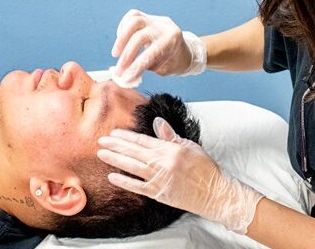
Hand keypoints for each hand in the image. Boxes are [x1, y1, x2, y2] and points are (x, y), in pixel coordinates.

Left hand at [97, 117, 262, 233]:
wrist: (214, 192)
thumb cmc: (205, 169)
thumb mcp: (190, 146)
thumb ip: (170, 136)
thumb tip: (157, 122)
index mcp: (170, 149)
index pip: (143, 140)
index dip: (127, 136)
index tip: (114, 133)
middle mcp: (163, 163)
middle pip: (134, 152)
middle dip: (116, 145)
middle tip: (101, 141)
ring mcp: (160, 178)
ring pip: (133, 167)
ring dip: (116, 160)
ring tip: (102, 154)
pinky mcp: (159, 193)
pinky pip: (138, 186)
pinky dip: (124, 181)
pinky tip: (112, 176)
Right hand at [111, 10, 205, 81]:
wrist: (183, 49)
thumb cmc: (173, 62)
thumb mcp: (163, 70)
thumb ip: (144, 70)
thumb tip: (124, 77)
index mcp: (172, 40)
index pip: (150, 53)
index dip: (135, 66)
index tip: (125, 77)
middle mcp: (164, 27)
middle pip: (140, 37)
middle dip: (126, 56)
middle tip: (119, 70)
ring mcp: (156, 20)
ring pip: (134, 21)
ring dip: (121, 39)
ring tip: (116, 54)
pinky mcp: (148, 17)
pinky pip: (132, 16)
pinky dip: (123, 28)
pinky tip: (121, 40)